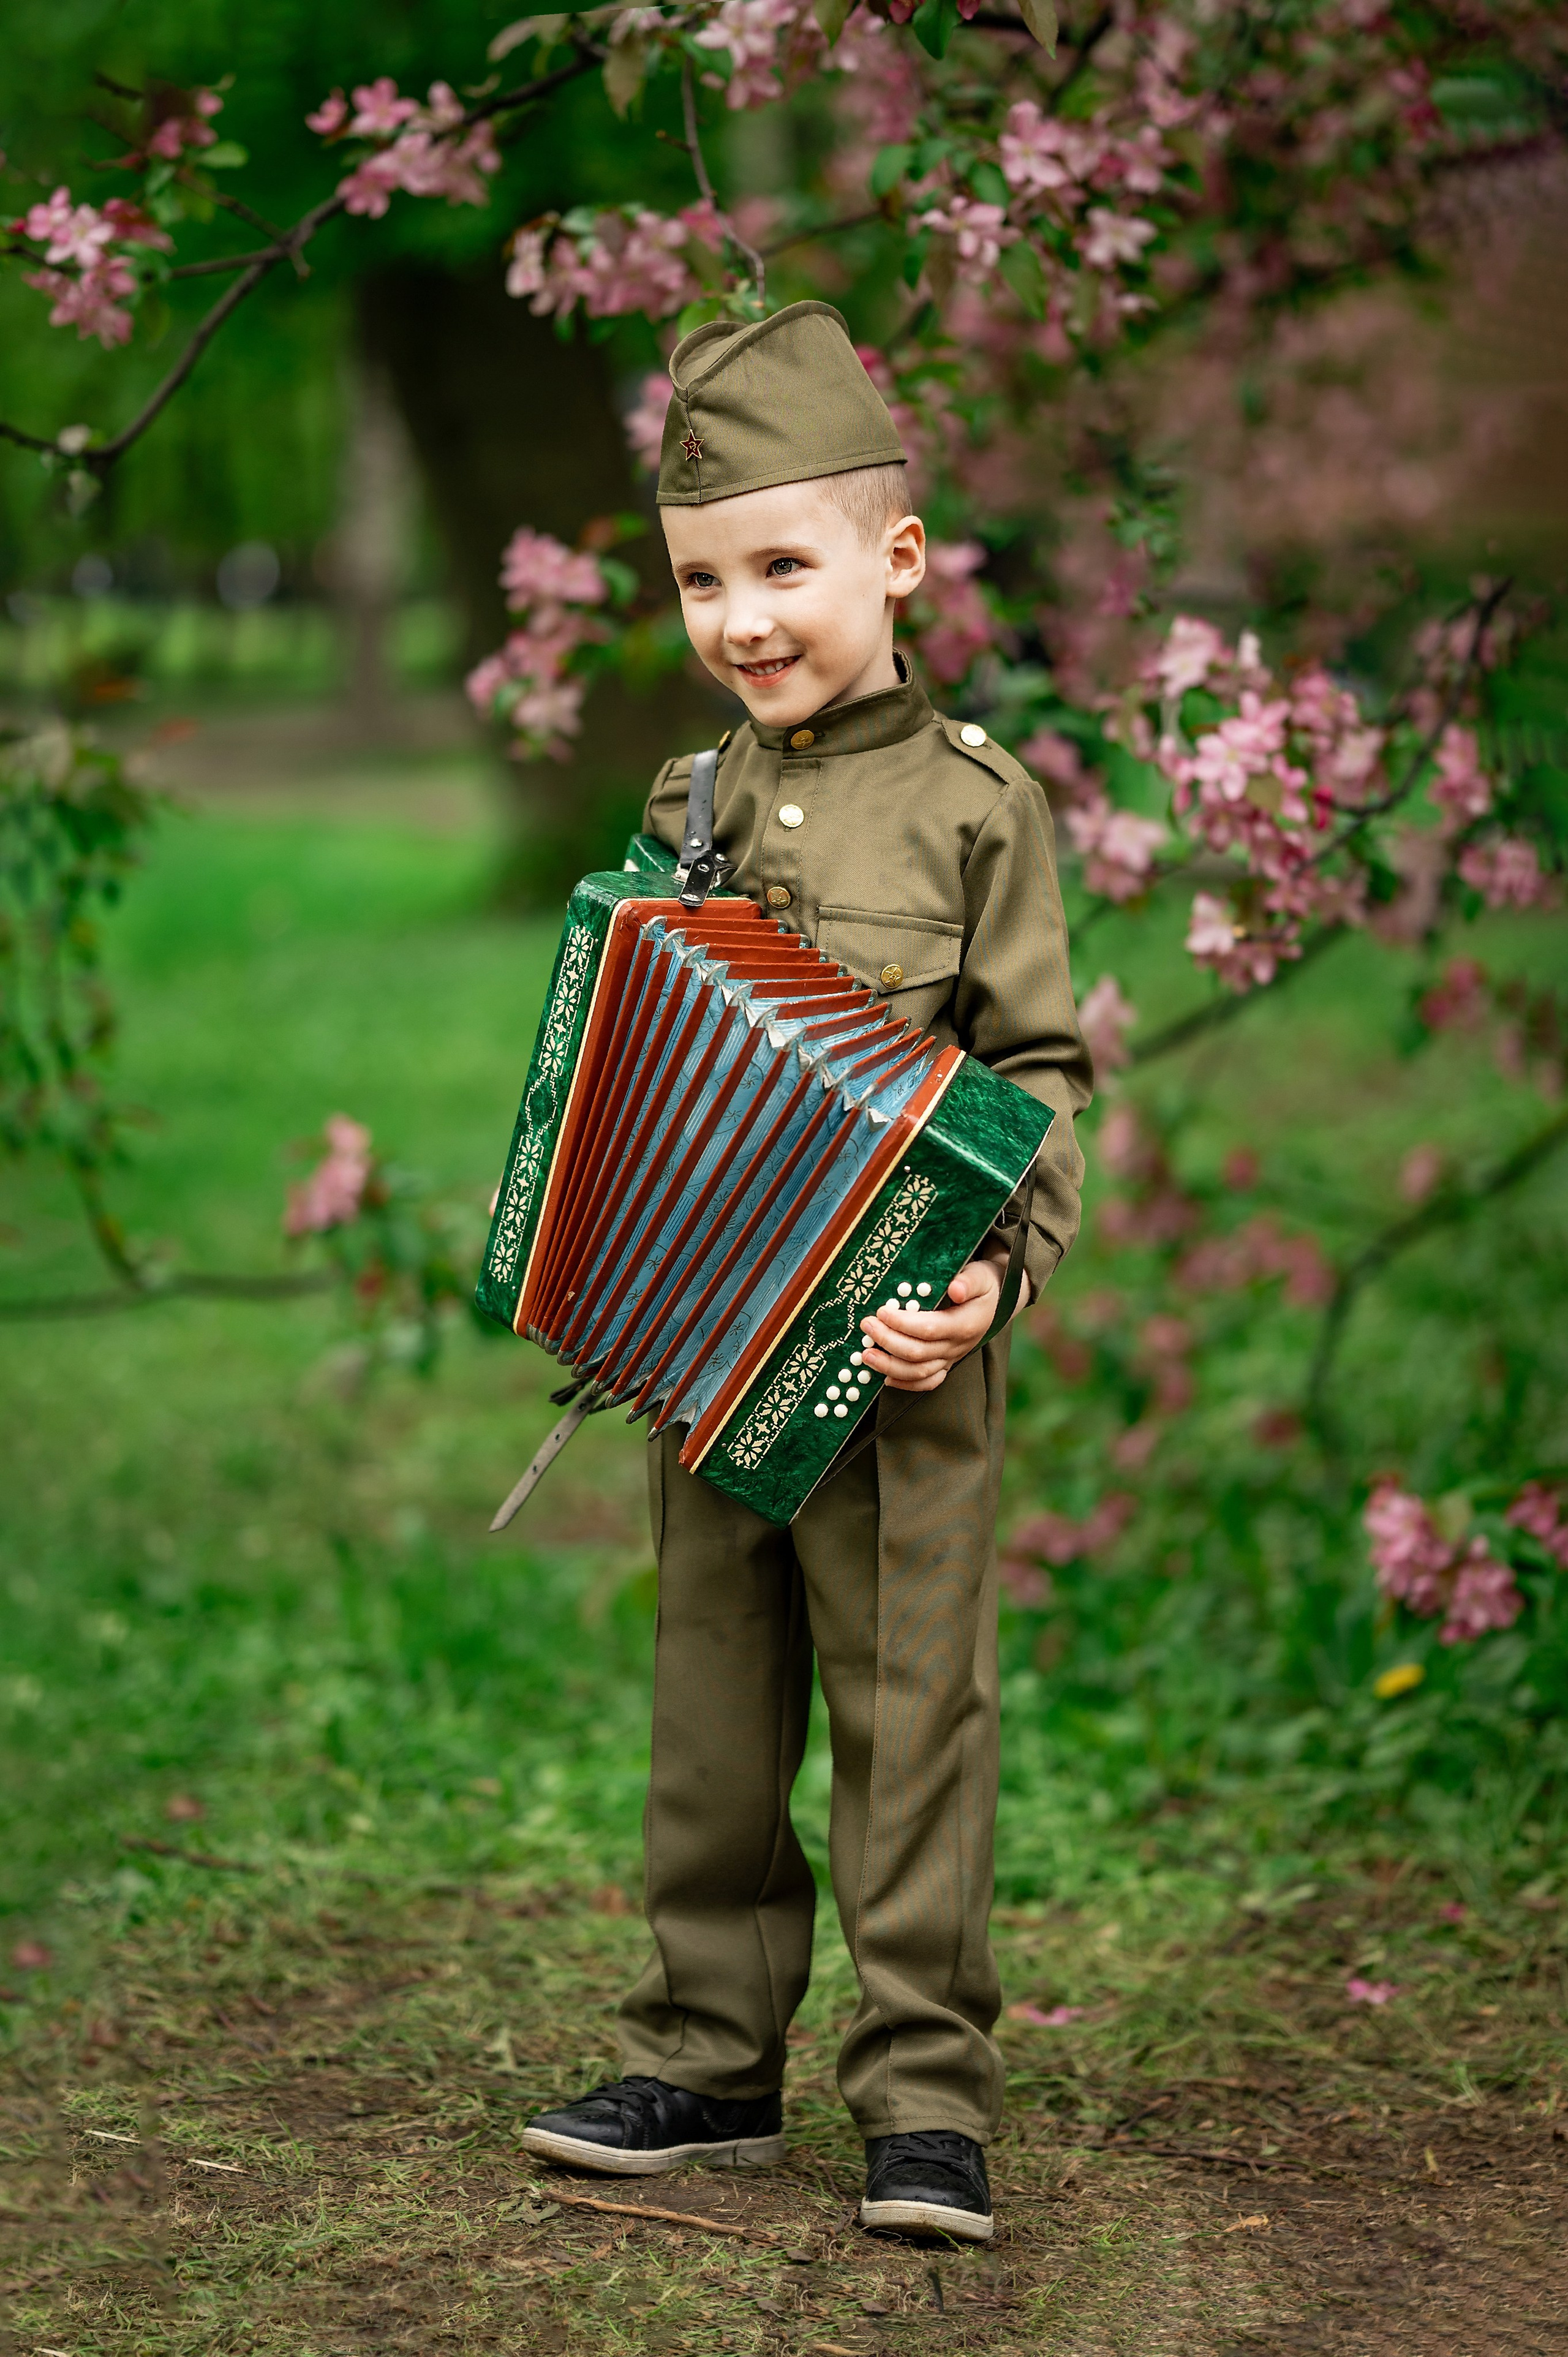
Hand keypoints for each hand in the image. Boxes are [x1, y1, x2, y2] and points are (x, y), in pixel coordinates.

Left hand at [858, 1258, 1005, 1393]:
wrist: (997, 1301)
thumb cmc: (983, 1284)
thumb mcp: (981, 1275)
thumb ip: (969, 1281)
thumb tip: (955, 1289)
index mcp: (965, 1324)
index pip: (929, 1329)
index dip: (902, 1323)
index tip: (881, 1311)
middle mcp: (958, 1346)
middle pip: (918, 1353)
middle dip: (887, 1341)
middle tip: (867, 1325)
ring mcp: (952, 1358)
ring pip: (919, 1372)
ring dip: (889, 1366)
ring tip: (866, 1354)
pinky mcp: (946, 1364)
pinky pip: (927, 1382)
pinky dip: (905, 1383)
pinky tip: (884, 1378)